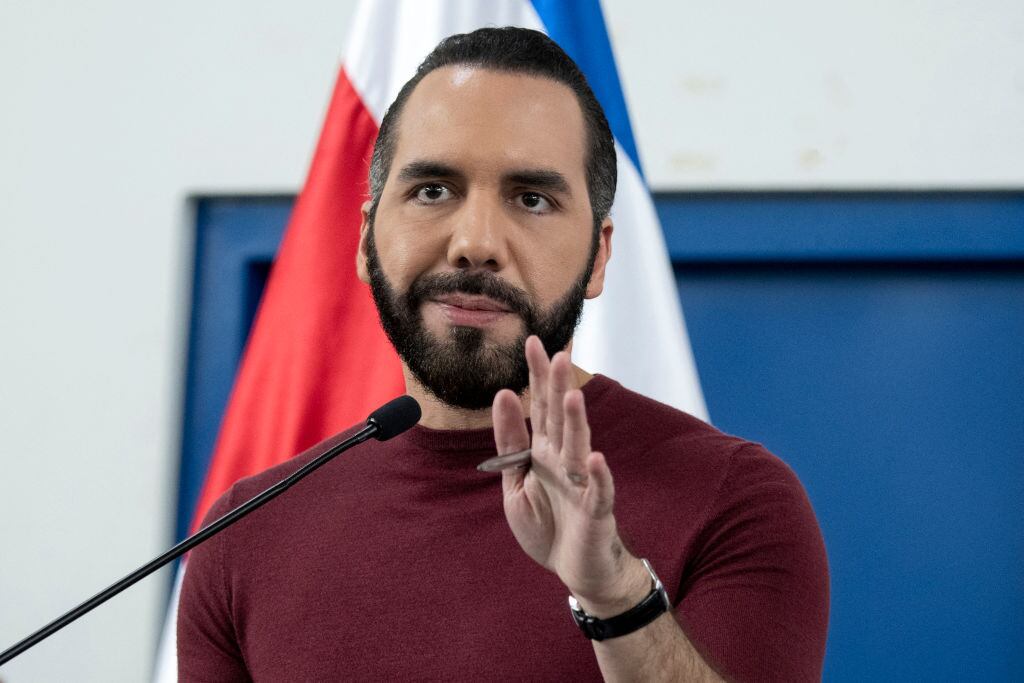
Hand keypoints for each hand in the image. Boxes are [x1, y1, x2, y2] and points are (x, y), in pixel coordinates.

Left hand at [492, 336, 649, 615]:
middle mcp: (565, 460)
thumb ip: (510, 442)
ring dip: (575, 422)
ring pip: (579, 447)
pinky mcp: (596, 510)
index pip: (539, 405)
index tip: (530, 340)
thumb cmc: (548, 525)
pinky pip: (598, 492)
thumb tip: (503, 394)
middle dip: (557, 386)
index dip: (536, 374)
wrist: (576, 570)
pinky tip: (596, 460)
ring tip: (571, 396)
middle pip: (560, 417)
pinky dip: (599, 477)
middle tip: (556, 352)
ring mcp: (583, 483)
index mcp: (543, 452)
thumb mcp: (516, 482)